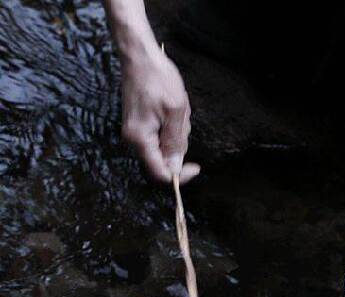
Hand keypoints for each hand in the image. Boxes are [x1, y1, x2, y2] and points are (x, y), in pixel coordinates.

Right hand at [120, 49, 199, 183]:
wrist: (140, 57)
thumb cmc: (157, 78)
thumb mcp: (175, 111)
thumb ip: (176, 142)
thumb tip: (176, 167)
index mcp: (140, 139)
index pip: (160, 173)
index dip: (180, 175)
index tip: (196, 166)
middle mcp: (133, 140)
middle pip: (163, 161)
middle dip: (179, 147)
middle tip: (182, 120)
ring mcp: (135, 133)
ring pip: (163, 149)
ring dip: (176, 135)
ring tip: (176, 110)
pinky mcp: (139, 126)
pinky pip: (159, 138)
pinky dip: (171, 128)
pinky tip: (171, 110)